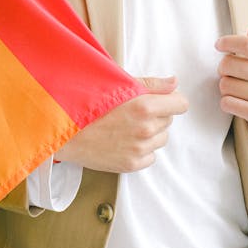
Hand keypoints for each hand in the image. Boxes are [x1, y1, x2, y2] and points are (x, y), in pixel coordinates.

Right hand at [55, 76, 187, 172]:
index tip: (163, 99)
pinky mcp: (132, 165)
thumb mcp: (120, 84)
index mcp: (145, 106)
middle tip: (134, 110)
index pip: (181, 104)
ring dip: (151, 132)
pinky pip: (151, 156)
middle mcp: (146, 129)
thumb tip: (175, 82)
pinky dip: (142, 149)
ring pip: (161, 138)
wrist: (66, 129)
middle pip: (169, 120)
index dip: (172, 100)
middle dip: (157, 114)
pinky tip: (124, 140)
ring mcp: (139, 149)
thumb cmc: (90, 101)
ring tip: (127, 125)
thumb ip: (152, 84)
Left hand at [215, 27, 247, 155]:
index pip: (247, 44)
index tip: (219, 44)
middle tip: (229, 73)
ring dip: (225, 87)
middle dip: (222, 68)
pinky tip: (237, 102)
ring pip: (225, 84)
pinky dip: (227, 102)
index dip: (228, 42)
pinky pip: (227, 102)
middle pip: (229, 63)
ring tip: (237, 89)